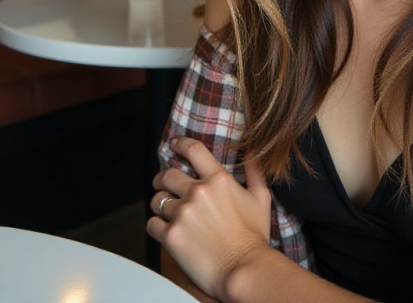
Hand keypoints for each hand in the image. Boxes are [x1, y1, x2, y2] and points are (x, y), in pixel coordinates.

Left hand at [147, 137, 271, 298]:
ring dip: (160, 203)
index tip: (174, 144)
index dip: (180, 143)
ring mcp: (182, 214)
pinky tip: (165, 229)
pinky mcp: (171, 236)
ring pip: (157, 199)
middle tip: (164, 184)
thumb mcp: (261, 198)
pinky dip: (156, 225)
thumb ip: (255, 172)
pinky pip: (152, 224)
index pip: (193, 150)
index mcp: (218, 180)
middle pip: (168, 174)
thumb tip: (252, 154)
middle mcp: (198, 192)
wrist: (244, 268)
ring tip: (166, 210)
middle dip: (163, 179)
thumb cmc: (254, 236)